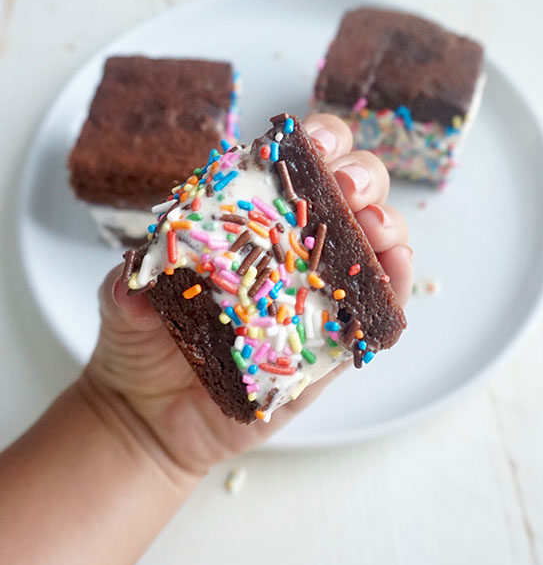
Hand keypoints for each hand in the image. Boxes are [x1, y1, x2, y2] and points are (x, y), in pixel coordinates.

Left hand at [83, 114, 412, 481]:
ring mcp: (316, 297)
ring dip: (387, 228)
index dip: (315, 147)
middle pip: (347, 197)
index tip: (311, 145)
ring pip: (371, 248)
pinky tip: (394, 273)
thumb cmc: (143, 344)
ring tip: (376, 230)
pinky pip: (372, 315)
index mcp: (249, 225)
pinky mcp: (329, 348)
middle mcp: (292, 253)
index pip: (294, 171)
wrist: (150, 419)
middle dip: (361, 177)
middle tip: (346, 188)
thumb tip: (137, 279)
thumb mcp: (125, 301)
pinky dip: (392, 291)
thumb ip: (130, 284)